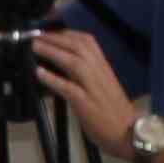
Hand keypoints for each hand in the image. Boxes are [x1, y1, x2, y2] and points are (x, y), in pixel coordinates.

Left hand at [27, 28, 139, 144]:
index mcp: (103, 66)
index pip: (87, 41)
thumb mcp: (101, 85)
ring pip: (73, 62)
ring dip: (52, 52)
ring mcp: (94, 87)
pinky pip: (68, 88)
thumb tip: (62, 65)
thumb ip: (85, 74)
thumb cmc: (114, 112)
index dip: (66, 33)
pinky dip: (53, 79)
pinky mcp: (87, 103)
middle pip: (78, 46)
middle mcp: (100, 72)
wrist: (128, 132)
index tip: (49, 30)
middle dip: (55, 38)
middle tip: (37, 35)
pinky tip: (39, 73)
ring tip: (35, 47)